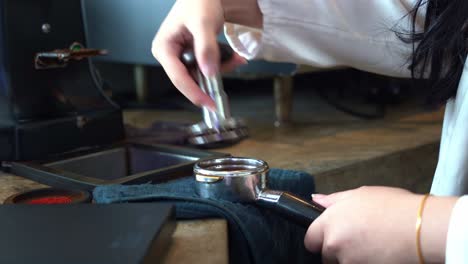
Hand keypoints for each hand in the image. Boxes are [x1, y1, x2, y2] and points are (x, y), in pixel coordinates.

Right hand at [152, 0, 260, 109]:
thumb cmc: (199, 1)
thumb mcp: (203, 23)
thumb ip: (206, 48)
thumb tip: (208, 73)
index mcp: (164, 48)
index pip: (178, 78)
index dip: (194, 92)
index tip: (209, 103)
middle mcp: (170, 55)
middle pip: (191, 79)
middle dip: (213, 78)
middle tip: (232, 69)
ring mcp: (182, 57)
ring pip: (202, 75)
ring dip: (222, 69)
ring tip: (236, 58)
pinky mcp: (194, 56)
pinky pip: (208, 67)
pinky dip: (222, 63)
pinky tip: (234, 57)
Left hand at [305, 186, 456, 263]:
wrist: (421, 229)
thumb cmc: (394, 208)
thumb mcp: (361, 194)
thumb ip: (334, 200)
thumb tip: (316, 200)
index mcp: (330, 223)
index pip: (310, 239)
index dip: (319, 238)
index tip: (330, 236)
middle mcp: (335, 244)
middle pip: (326, 254)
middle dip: (337, 250)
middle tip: (358, 239)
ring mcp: (349, 262)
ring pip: (343, 263)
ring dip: (353, 258)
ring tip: (373, 246)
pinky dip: (366, 262)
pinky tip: (379, 254)